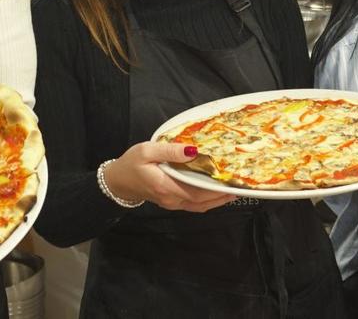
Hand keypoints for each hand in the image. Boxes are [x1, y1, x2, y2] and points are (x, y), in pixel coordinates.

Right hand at [103, 141, 235, 212]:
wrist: (117, 181)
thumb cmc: (131, 164)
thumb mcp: (147, 151)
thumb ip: (169, 150)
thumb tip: (192, 150)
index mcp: (166, 186)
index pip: (196, 190)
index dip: (215, 187)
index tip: (231, 180)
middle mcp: (172, 199)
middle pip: (202, 201)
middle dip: (221, 195)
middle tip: (239, 184)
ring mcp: (172, 203)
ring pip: (200, 206)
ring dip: (217, 200)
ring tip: (233, 190)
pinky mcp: (172, 202)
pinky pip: (194, 204)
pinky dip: (208, 200)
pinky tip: (215, 193)